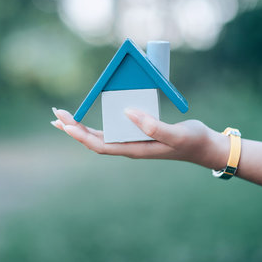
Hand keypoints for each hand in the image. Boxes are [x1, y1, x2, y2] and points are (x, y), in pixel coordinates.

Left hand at [51, 107, 226, 168]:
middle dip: (73, 129)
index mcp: (134, 149)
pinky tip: (88, 120)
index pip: (99, 144)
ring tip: (64, 118)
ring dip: (81, 127)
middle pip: (93, 140)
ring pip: (99, 136)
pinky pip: (111, 130)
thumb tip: (127, 113)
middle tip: (55, 115)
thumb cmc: (192, 140)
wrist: (205, 146)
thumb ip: (153, 126)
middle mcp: (129, 147)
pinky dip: (95, 124)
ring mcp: (132, 142)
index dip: (80, 134)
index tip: (64, 123)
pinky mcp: (137, 135)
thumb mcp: (175, 133)